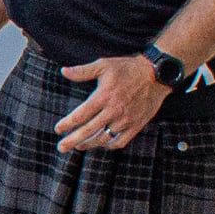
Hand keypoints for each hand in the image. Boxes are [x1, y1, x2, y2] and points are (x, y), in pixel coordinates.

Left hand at [53, 54, 170, 152]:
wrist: (156, 74)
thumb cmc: (127, 68)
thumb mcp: (104, 65)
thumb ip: (82, 71)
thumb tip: (63, 71)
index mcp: (103, 96)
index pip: (81, 115)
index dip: (68, 124)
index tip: (58, 130)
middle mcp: (114, 110)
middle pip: (89, 130)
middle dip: (72, 140)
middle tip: (61, 148)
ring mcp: (126, 120)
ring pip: (103, 138)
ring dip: (89, 144)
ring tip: (78, 146)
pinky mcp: (137, 125)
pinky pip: (120, 141)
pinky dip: (109, 145)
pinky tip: (101, 143)